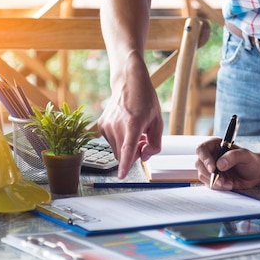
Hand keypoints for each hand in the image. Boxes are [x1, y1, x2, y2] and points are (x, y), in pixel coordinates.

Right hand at [98, 58, 162, 178]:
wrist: (128, 83)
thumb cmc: (145, 101)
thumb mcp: (158, 121)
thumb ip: (155, 143)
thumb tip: (144, 157)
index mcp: (133, 124)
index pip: (128, 149)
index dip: (125, 165)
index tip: (121, 176)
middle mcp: (117, 126)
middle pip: (123, 155)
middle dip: (133, 155)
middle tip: (143, 141)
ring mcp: (106, 126)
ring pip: (117, 150)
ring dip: (126, 147)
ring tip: (135, 132)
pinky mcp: (101, 125)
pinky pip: (111, 143)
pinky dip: (119, 141)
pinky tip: (125, 128)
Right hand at [195, 138, 259, 189]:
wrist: (255, 173)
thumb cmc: (251, 161)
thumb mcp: (245, 155)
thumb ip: (233, 157)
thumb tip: (219, 165)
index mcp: (215, 145)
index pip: (202, 149)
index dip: (205, 159)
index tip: (213, 168)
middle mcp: (210, 156)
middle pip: (199, 164)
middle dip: (210, 174)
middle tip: (222, 181)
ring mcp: (210, 168)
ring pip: (203, 175)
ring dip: (215, 182)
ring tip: (229, 183)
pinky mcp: (213, 178)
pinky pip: (209, 184)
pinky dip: (218, 187)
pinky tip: (229, 184)